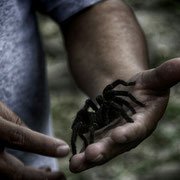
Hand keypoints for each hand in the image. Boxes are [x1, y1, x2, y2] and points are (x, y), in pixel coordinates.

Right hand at [0, 101, 68, 178]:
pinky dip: (18, 177)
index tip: (65, 149)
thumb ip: (18, 126)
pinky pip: (4, 176)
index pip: (19, 138)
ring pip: (8, 179)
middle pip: (13, 173)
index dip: (44, 145)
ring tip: (49, 174)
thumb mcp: (0, 110)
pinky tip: (34, 173)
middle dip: (40, 178)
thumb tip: (39, 141)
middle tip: (61, 177)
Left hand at [69, 58, 179, 172]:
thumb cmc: (144, 86)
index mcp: (144, 122)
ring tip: (75, 165)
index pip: (137, 129)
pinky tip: (71, 159)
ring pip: (102, 149)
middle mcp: (129, 134)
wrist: (128, 94)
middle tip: (91, 155)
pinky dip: (81, 152)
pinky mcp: (101, 135)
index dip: (130, 132)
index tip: (118, 136)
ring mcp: (113, 137)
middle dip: (105, 150)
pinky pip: (90, 144)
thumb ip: (166, 74)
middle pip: (117, 145)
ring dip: (88, 157)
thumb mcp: (154, 79)